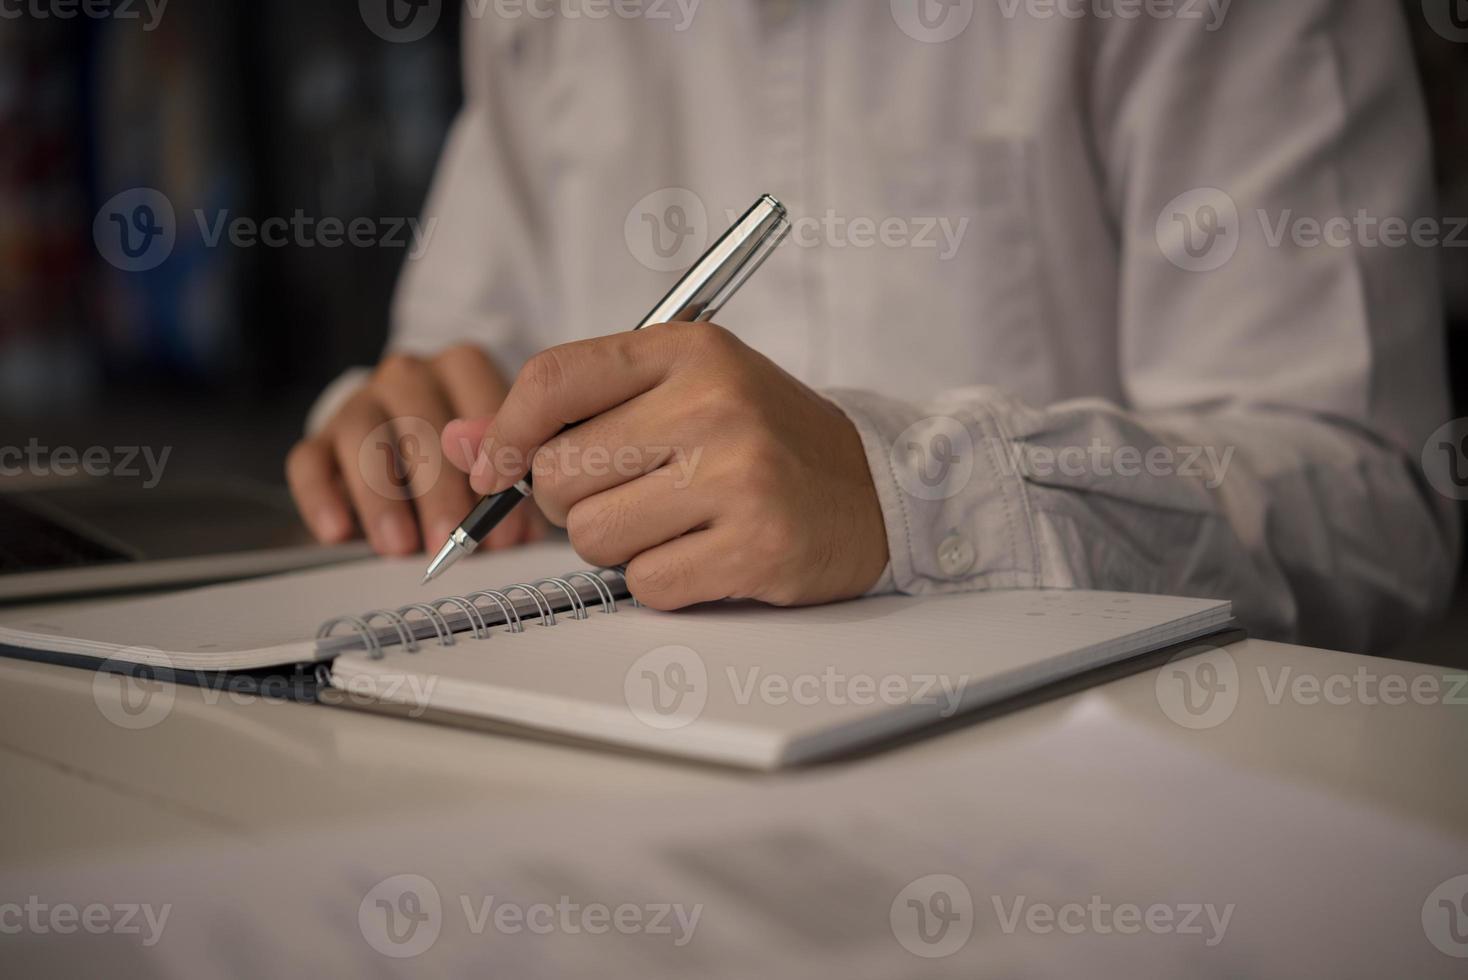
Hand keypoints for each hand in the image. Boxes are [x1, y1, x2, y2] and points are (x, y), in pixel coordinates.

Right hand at [287, 344, 543, 555]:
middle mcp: (408, 377)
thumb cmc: (465, 458)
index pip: (474, 394)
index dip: (489, 455)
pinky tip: (338, 533)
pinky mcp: (320, 435)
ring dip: (381, 495)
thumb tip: (516, 530)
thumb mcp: (497, 463)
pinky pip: (309, 459)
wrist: (404, 447)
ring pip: (362, 435)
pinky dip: (321, 496)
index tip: (499, 509)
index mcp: (460, 370)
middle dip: (437, 485)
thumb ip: (507, 482)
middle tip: (449, 537)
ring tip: (400, 546)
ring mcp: (360, 402)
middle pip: (417, 418)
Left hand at [441, 322, 887, 608]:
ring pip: (594, 536)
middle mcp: (713, 404)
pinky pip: (644, 583)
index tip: (496, 465)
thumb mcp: (679, 393)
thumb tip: (459, 444)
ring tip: (674, 521)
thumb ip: (571, 412)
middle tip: (630, 491)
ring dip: (616, 544)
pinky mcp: (755, 548)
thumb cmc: (764, 438)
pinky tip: (706, 553)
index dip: (504, 430)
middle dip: (575, 498)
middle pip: (560, 471)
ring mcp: (738, 477)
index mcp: (691, 350)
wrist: (878, 488)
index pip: (553, 377)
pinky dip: (661, 579)